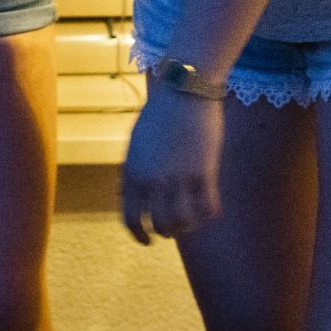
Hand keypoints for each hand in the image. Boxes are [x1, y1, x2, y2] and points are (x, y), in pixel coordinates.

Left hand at [120, 82, 224, 243]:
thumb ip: (131, 171)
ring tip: (190, 221)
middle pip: (159, 225)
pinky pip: (207, 209)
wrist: (183, 90)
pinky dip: (207, 215)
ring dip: (187, 227)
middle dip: (166, 232)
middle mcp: (152, 179)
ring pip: (184, 222)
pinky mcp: (204, 172)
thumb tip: (123, 194)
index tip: (147, 241)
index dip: (139, 236)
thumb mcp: (136, 143)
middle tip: (172, 231)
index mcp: (131, 172)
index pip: (130, 218)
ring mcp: (178, 177)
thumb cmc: (159, 115)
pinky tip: (207, 210)